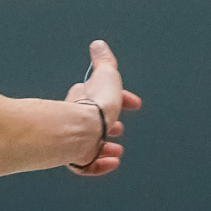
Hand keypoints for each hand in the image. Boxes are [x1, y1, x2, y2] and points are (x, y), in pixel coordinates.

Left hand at [65, 38, 140, 176]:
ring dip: (106, 147)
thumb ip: (104, 61)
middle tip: (119, 129)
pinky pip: (86, 165)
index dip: (119, 98)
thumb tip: (97, 45)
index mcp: (83, 100)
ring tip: (117, 150)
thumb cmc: (96, 102)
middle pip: (93, 122)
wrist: (83, 129)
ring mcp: (75, 140)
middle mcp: (76, 121)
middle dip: (109, 124)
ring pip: (90, 146)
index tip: (135, 104)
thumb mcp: (107, 75)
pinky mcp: (75, 158)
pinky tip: (113, 162)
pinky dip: (100, 165)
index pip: (100, 96)